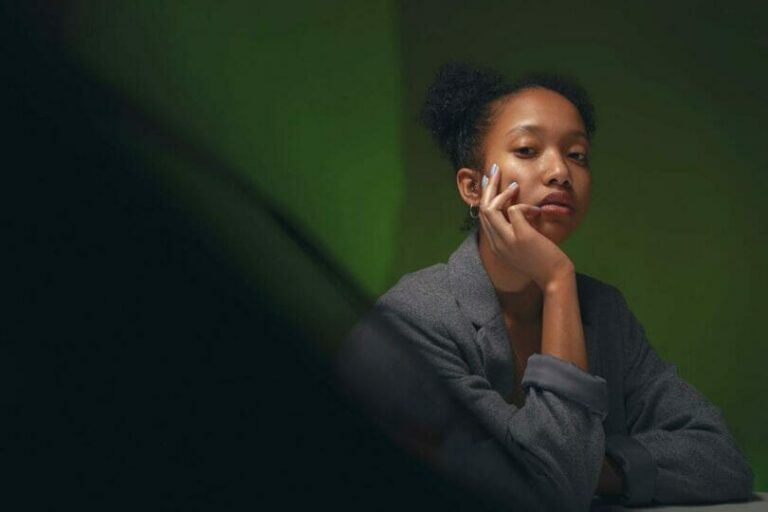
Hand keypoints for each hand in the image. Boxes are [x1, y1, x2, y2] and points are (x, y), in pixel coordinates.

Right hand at [477, 163, 574, 289]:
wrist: (555, 279)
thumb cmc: (544, 263)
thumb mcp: (524, 248)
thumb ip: (516, 232)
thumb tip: (517, 211)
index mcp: (496, 246)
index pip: (483, 217)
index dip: (485, 197)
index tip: (489, 183)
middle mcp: (497, 243)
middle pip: (483, 209)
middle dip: (488, 187)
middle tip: (494, 170)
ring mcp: (507, 240)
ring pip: (491, 208)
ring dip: (502, 192)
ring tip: (515, 186)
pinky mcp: (521, 236)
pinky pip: (515, 210)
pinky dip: (525, 205)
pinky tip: (537, 211)